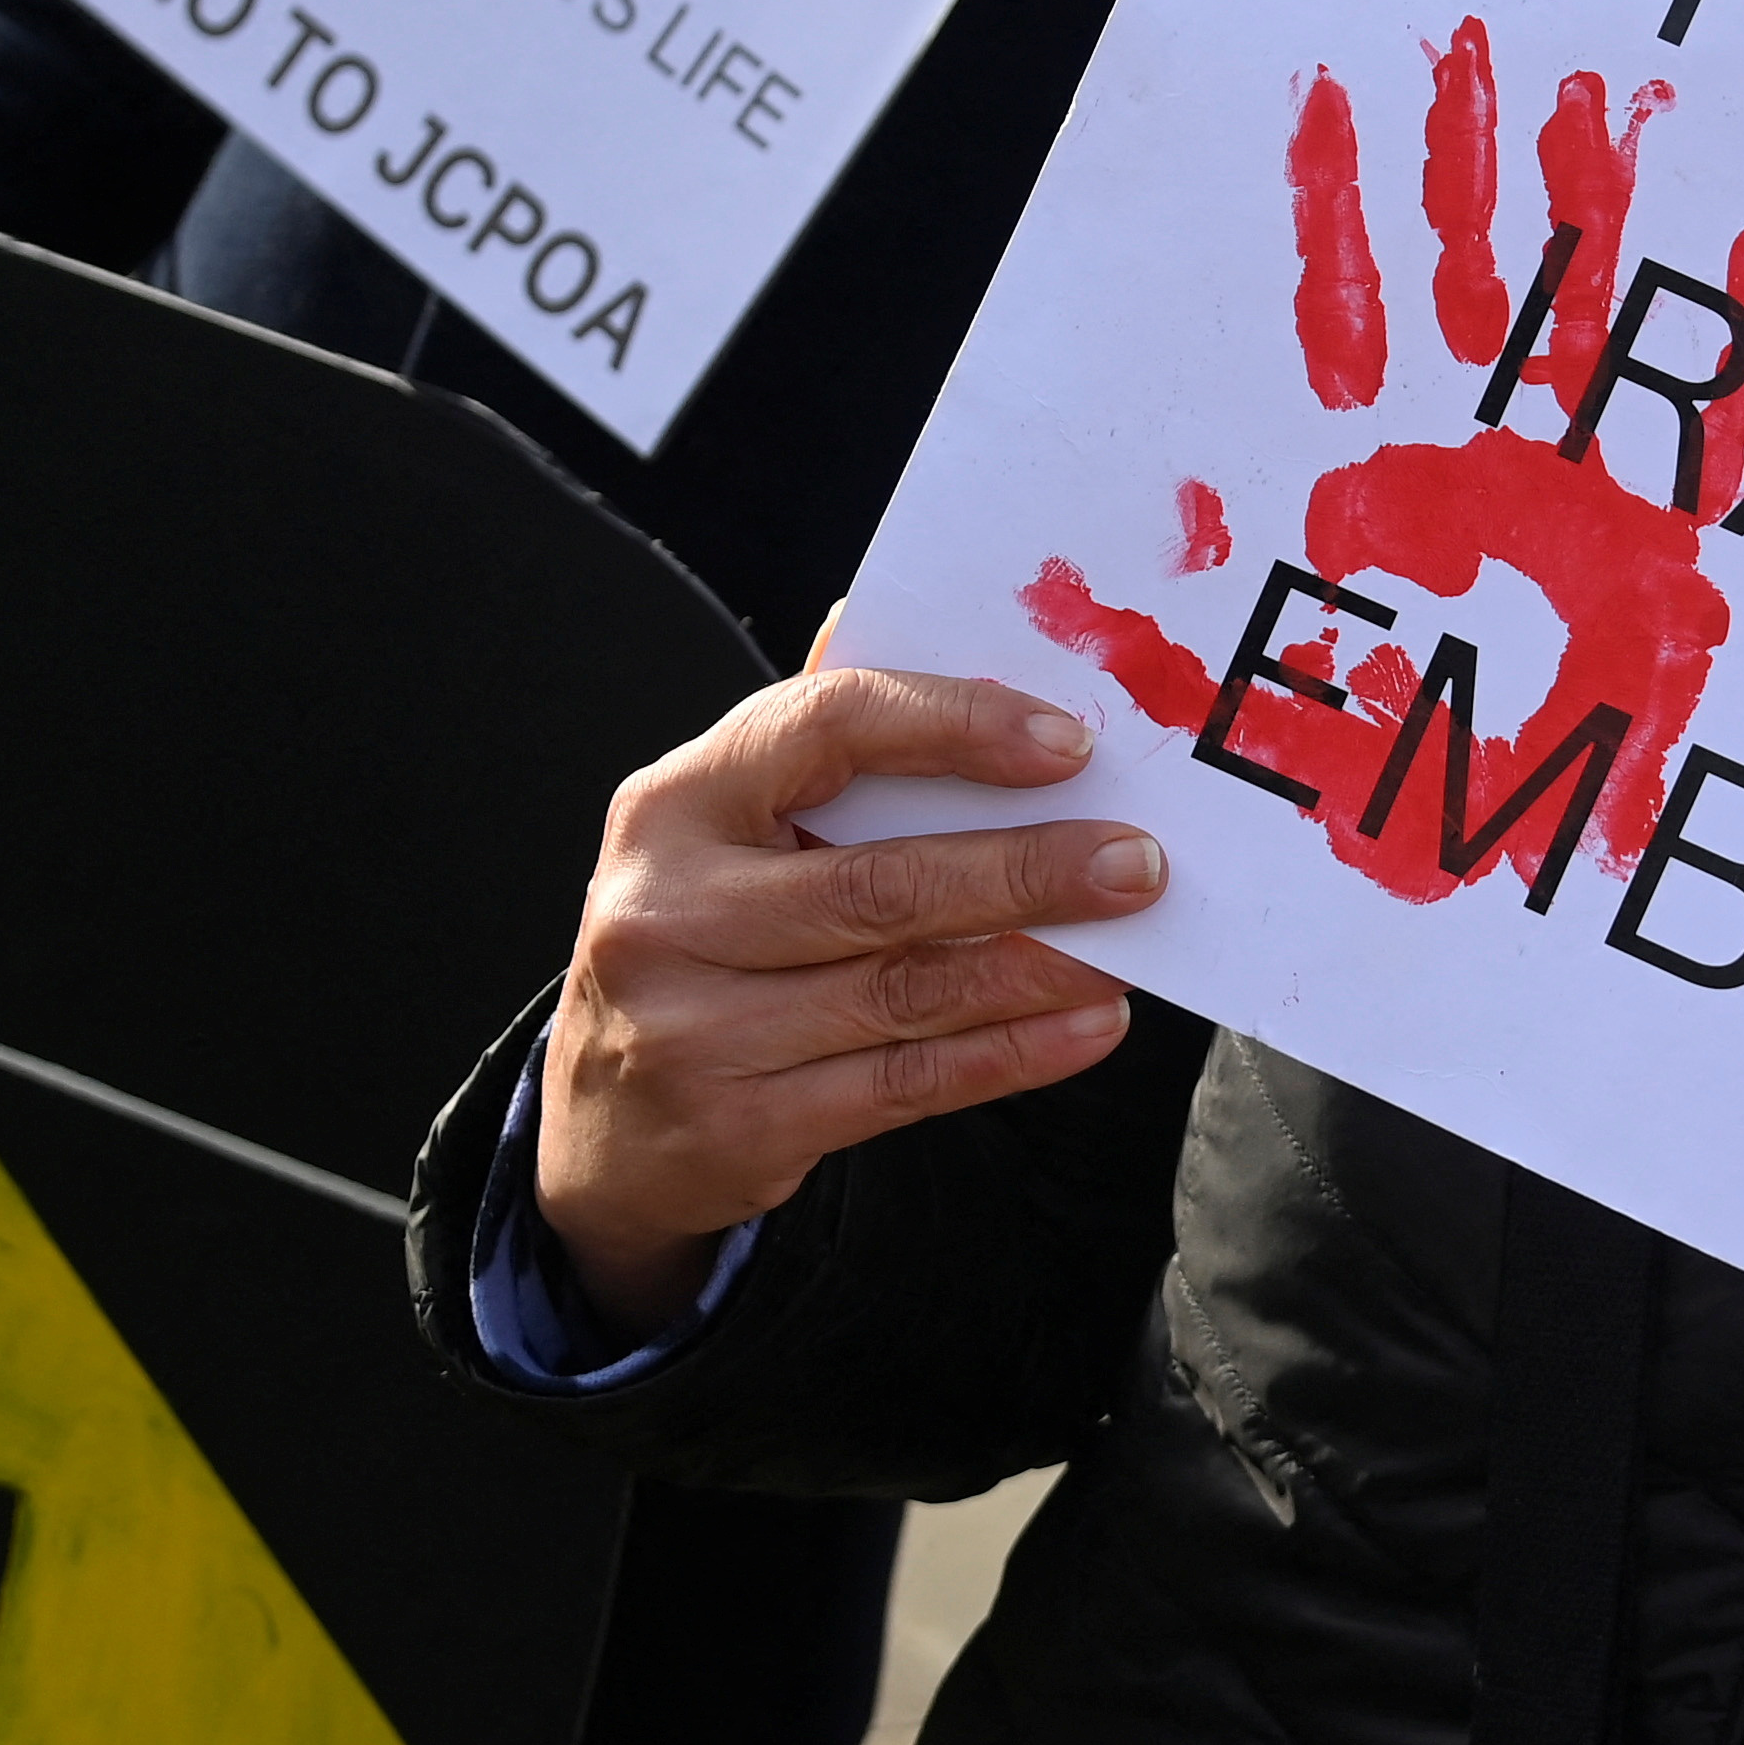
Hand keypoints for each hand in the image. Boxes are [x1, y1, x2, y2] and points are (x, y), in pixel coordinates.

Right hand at [535, 668, 1166, 1339]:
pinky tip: (1086, 1026)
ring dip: (1038, 967)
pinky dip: (1012, 1053)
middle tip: (1136, 862)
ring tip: (1128, 947)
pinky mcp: (739, 1124)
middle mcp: (666, 911)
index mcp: (671, 804)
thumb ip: (814, 747)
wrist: (607, 1127)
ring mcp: (693, 1029)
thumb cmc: (699, 940)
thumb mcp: (723, 833)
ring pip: (905, 990)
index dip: (954, 726)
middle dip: (1027, 869)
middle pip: (880, 882)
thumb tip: (902, 618)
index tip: (1068, 745)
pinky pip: (907, 1084)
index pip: (823, 727)